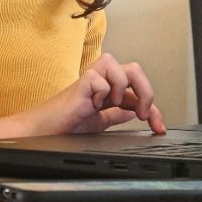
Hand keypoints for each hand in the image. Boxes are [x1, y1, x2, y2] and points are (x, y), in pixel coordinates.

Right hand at [0, 53, 165, 141]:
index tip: (158, 127)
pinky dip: (103, 95)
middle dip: (146, 92)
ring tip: (109, 105)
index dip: (153, 109)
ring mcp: (93, 78)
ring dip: (124, 91)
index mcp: (108, 89)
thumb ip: (115, 115)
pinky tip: (91, 105)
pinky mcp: (82, 81)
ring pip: (124, 69)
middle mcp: (103, 80)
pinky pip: (104, 80)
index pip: (138, 91)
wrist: (43, 131)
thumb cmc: (65, 125)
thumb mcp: (98, 123)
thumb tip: (133, 111)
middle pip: (136, 70)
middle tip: (142, 113)